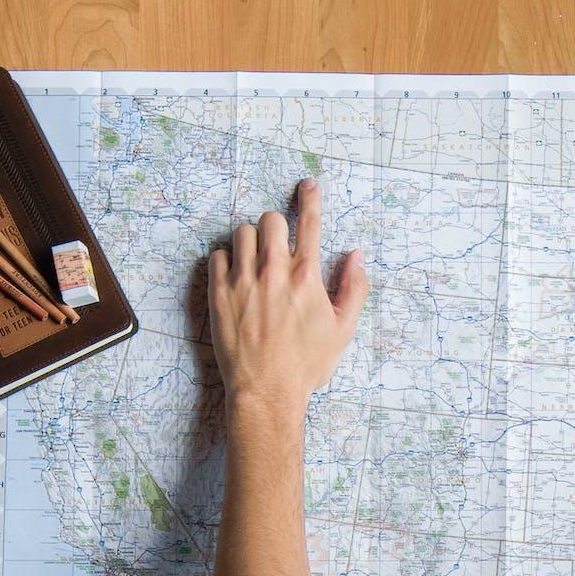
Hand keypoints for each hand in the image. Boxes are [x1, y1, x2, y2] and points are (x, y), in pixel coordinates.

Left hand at [207, 178, 367, 407]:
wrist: (266, 390)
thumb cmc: (306, 365)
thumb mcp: (342, 330)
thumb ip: (353, 289)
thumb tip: (356, 258)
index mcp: (306, 277)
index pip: (310, 223)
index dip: (310, 198)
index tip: (308, 185)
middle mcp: (273, 271)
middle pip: (270, 220)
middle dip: (276, 227)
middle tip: (278, 246)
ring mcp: (243, 281)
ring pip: (241, 232)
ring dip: (251, 240)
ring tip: (255, 261)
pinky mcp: (219, 293)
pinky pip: (217, 255)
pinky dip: (227, 259)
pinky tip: (236, 276)